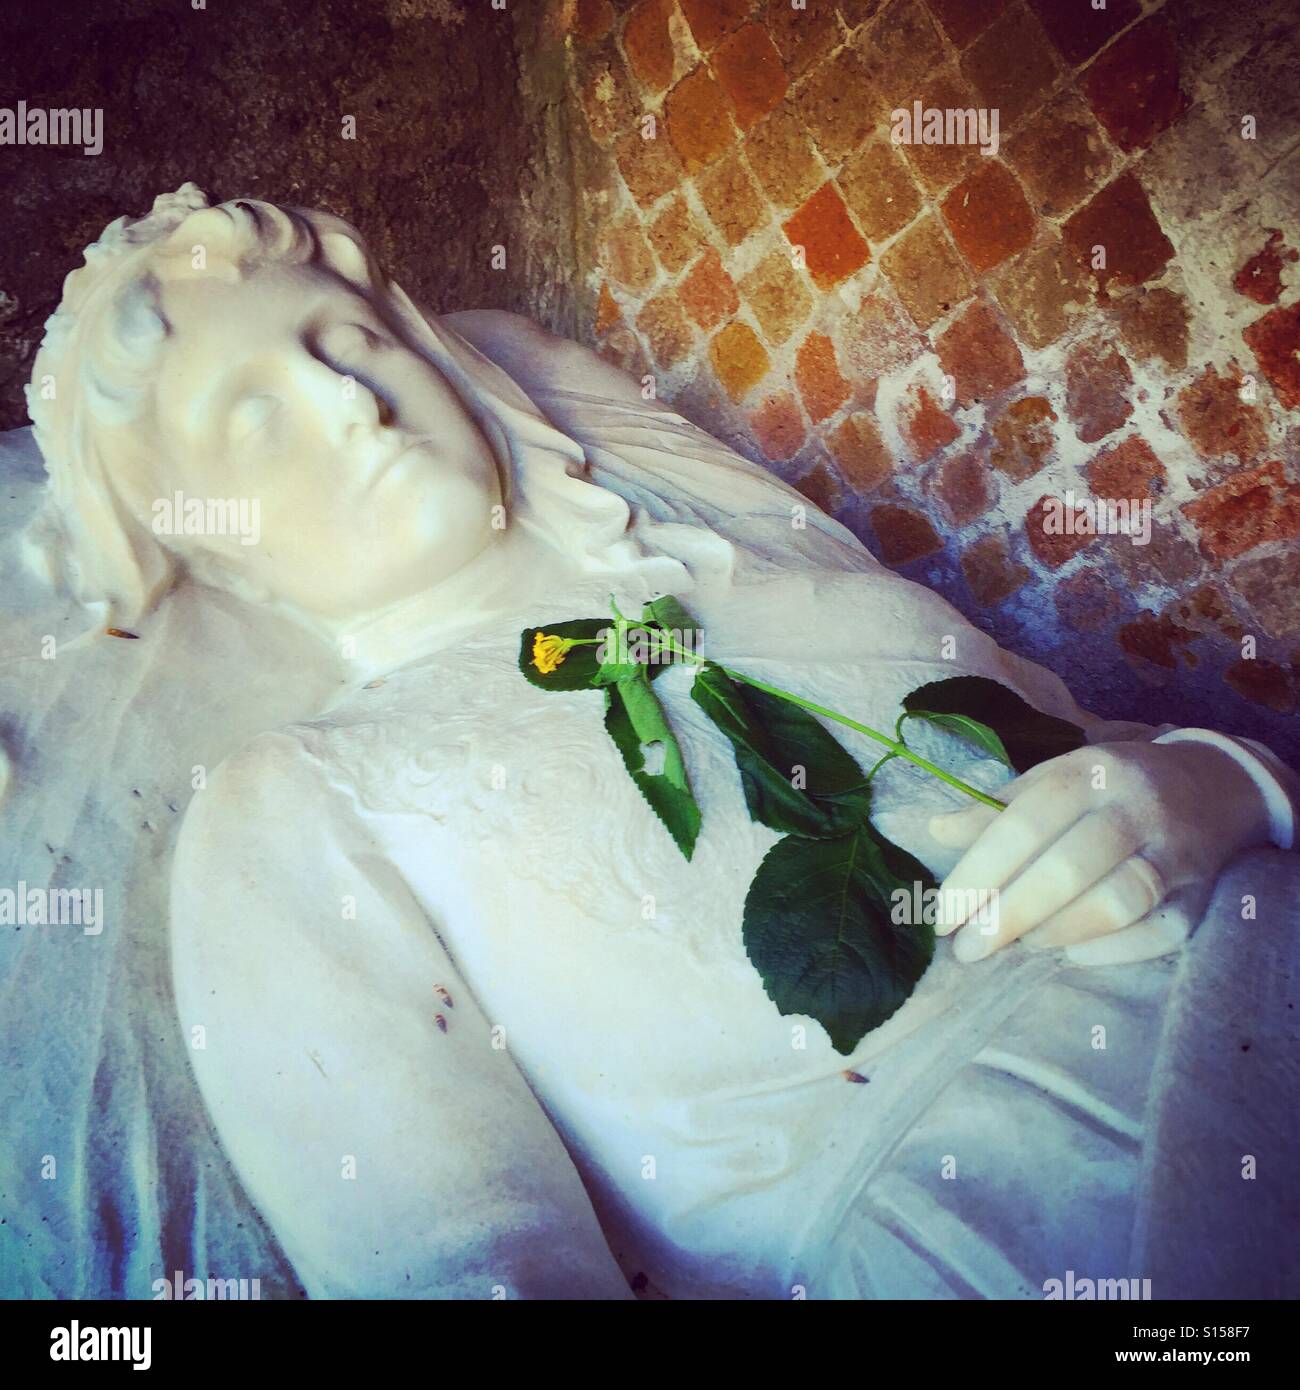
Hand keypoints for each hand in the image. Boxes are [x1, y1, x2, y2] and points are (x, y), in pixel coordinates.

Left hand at [927, 740, 1272, 965]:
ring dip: (1059, 931)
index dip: (976, 876)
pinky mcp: (1202, 892)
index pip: (1022, 827)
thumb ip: (995, 810)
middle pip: (1067, 869)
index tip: (943, 918)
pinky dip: (1114, 950)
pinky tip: (1074, 953)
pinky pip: (1163, 932)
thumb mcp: (1051, 780)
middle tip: (970, 949)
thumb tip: (936, 831)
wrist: (1209, 786)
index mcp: (1086, 773)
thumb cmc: (1107, 789)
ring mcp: (1174, 850)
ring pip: (1118, 901)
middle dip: (1008, 916)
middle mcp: (1134, 807)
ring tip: (1022, 944)